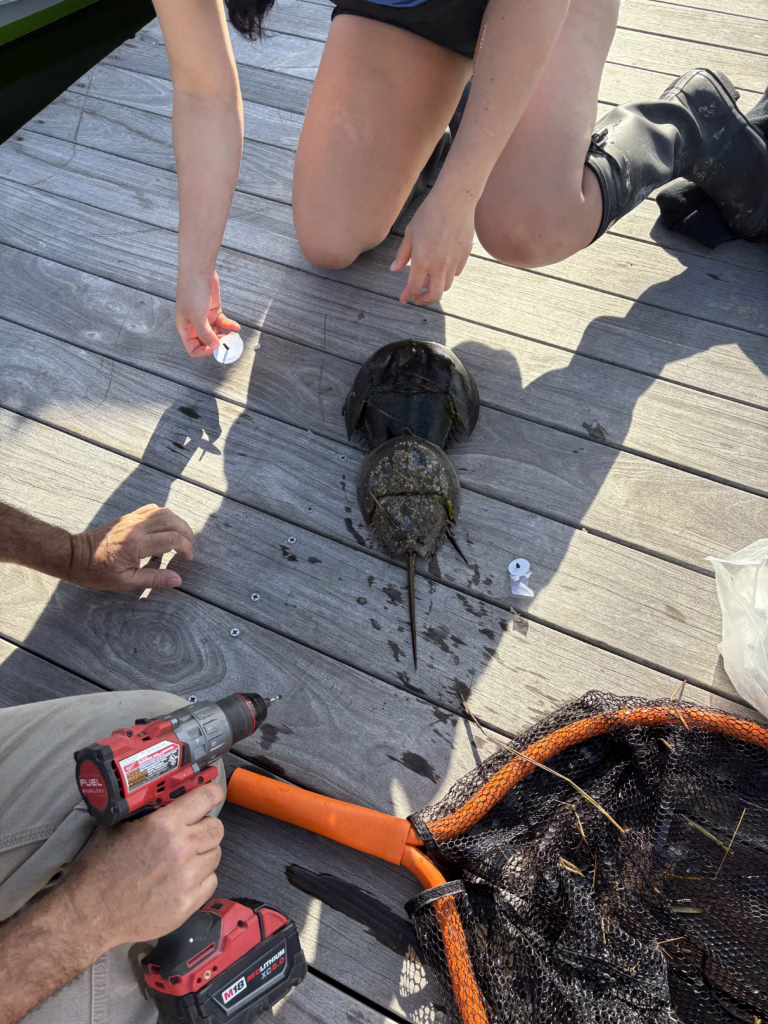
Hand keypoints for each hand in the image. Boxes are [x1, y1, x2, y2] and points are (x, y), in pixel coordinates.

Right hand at [59, 784, 224, 950]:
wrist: (89, 914)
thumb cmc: (100, 870)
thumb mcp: (120, 827)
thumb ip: (151, 813)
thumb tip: (171, 801)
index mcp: (164, 825)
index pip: (207, 798)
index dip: (212, 794)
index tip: (213, 795)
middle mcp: (181, 849)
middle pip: (217, 828)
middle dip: (206, 827)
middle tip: (193, 832)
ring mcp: (187, 878)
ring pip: (215, 855)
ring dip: (203, 854)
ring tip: (183, 860)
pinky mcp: (188, 904)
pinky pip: (211, 882)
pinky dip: (201, 879)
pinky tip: (181, 880)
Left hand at [70, 504, 193, 591]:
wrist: (75, 556)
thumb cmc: (97, 572)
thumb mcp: (125, 581)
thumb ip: (153, 579)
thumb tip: (177, 580)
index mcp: (137, 544)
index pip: (172, 539)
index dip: (186, 548)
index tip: (187, 558)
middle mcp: (137, 528)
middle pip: (173, 522)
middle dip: (186, 534)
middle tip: (188, 548)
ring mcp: (132, 519)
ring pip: (164, 512)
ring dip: (178, 523)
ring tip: (181, 538)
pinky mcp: (128, 517)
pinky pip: (152, 509)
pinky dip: (164, 516)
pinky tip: (165, 528)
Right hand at [176, 269, 240, 358]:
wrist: (199, 271)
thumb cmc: (192, 290)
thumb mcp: (197, 316)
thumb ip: (205, 334)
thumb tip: (215, 348)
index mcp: (185, 328)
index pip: (193, 349)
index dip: (204, 352)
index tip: (216, 350)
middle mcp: (194, 325)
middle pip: (206, 343)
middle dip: (217, 345)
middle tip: (229, 345)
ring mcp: (205, 319)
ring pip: (216, 334)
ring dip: (225, 337)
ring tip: (234, 337)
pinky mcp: (214, 311)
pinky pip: (223, 324)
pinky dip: (229, 326)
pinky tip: (236, 327)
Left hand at [391, 186, 474, 305]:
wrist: (455, 199)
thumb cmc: (429, 213)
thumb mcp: (410, 232)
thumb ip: (402, 254)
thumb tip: (394, 269)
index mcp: (422, 260)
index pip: (413, 287)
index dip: (407, 296)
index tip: (404, 298)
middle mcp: (439, 265)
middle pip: (434, 295)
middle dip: (425, 300)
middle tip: (418, 298)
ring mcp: (454, 261)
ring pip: (446, 285)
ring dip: (436, 287)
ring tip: (428, 280)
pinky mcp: (465, 255)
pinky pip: (456, 272)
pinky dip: (448, 275)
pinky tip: (442, 267)